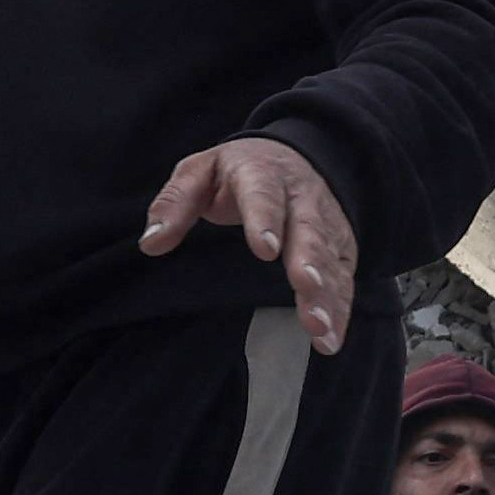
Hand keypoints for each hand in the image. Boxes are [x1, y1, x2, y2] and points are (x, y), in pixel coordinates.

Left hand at [141, 135, 357, 353]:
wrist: (288, 155)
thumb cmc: (233, 173)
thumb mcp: (196, 173)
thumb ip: (174, 204)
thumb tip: (150, 244)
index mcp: (261, 173)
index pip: (264, 195)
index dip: (266, 221)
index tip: (265, 250)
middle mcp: (301, 197)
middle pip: (308, 230)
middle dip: (309, 260)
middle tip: (305, 287)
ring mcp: (326, 223)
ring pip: (329, 259)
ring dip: (326, 293)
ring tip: (318, 328)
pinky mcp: (340, 247)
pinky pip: (343, 279)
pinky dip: (340, 309)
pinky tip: (330, 338)